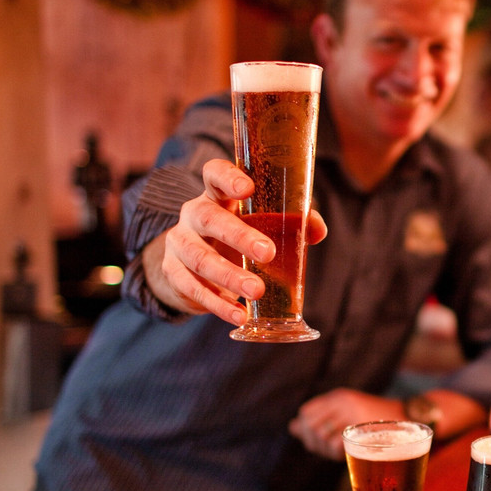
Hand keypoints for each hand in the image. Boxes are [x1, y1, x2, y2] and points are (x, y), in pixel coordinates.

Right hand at [155, 159, 326, 324]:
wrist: (192, 266)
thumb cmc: (237, 236)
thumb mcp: (260, 226)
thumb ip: (290, 223)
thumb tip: (318, 230)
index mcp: (217, 196)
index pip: (214, 174)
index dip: (228, 177)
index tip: (247, 187)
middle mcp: (194, 214)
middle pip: (210, 218)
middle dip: (239, 236)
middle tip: (268, 253)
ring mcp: (179, 243)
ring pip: (200, 258)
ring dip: (230, 276)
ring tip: (256, 291)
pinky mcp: (173, 272)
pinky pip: (193, 288)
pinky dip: (218, 304)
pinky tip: (239, 315)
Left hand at [289, 389, 405, 460]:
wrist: (409, 418)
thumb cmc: (378, 420)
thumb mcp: (349, 414)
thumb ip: (321, 420)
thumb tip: (292, 427)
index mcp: (338, 397)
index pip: (306, 412)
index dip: (305, 430)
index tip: (316, 440)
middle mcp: (341, 402)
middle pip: (309, 425)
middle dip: (312, 442)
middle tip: (326, 451)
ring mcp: (351, 413)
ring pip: (320, 435)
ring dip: (324, 450)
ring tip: (338, 452)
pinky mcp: (360, 426)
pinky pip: (334, 444)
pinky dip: (336, 454)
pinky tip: (347, 454)